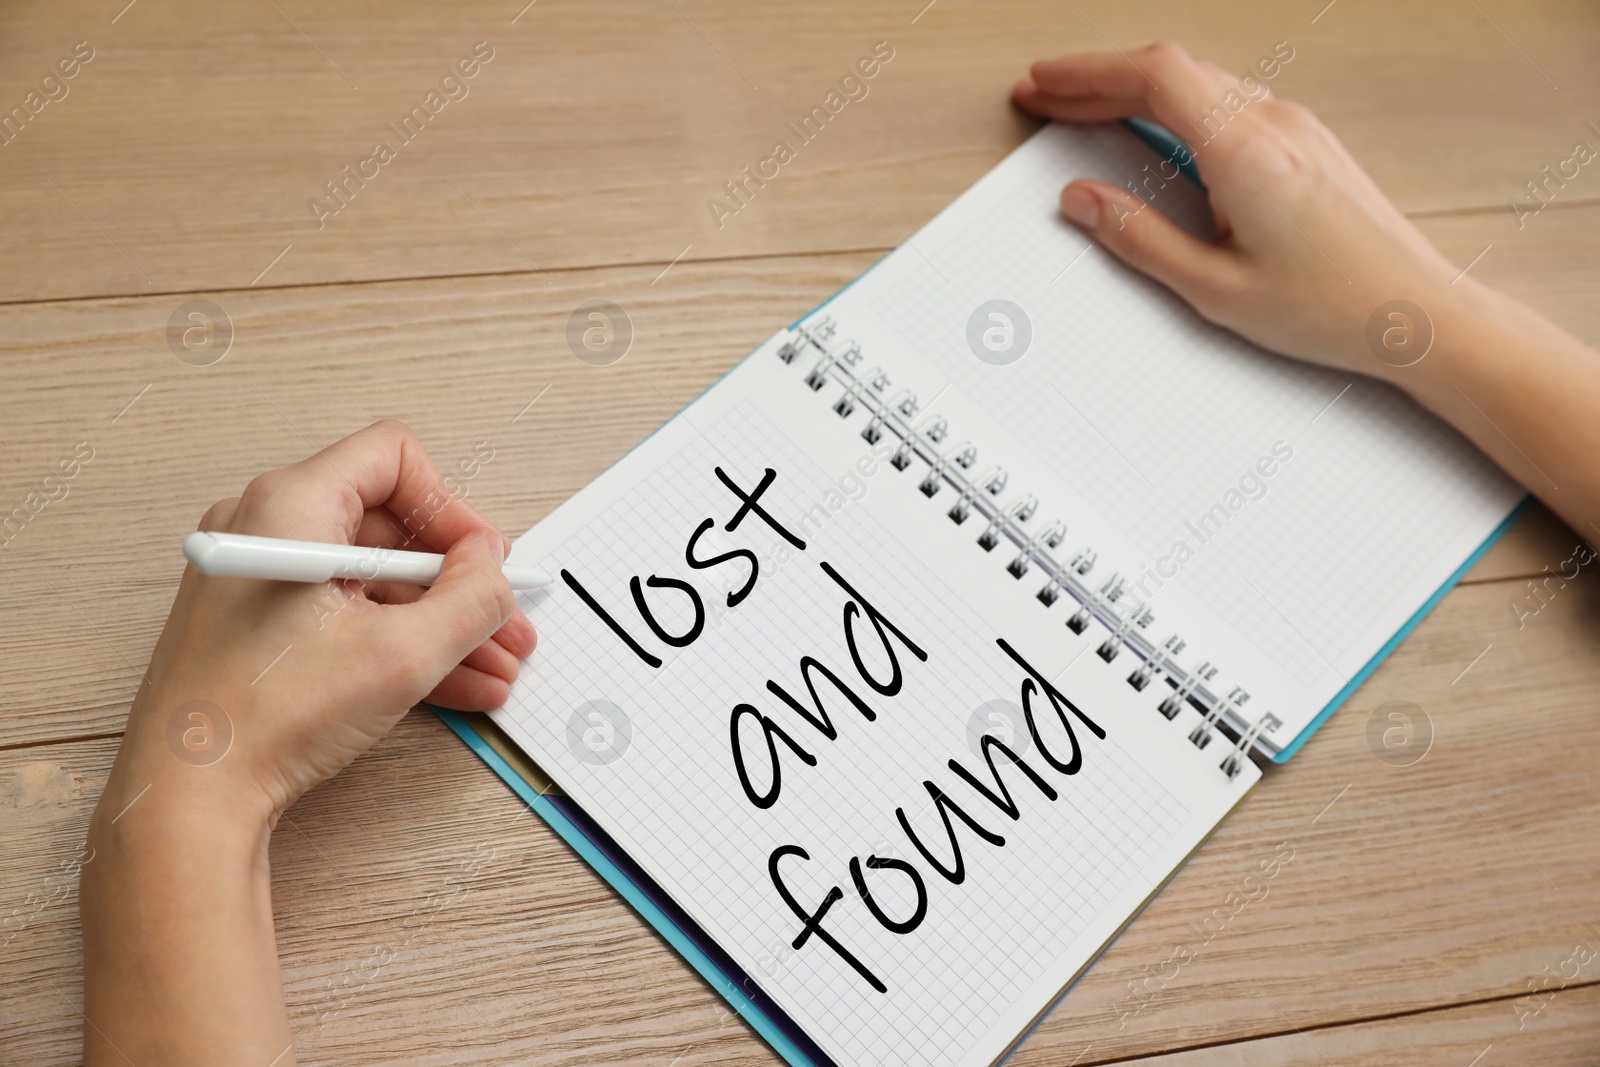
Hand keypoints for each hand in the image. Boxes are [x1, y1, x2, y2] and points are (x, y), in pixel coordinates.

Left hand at [105, 419, 536, 822]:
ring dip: (444, 625)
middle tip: (506, 623)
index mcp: (290, 507)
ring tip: (496, 669)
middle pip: (392, 528)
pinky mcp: (263, 628)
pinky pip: (351, 618)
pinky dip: (404, 646)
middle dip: (461, 583)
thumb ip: (470, 598)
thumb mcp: (403, 654)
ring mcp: (265, 581)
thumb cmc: (266, 718)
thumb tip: (492, 565)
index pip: (393, 460)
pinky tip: (459, 687)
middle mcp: (270, 530)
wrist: (190, 797)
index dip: (452, 508)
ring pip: (378, 583)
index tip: (485, 562)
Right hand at [1013, 42, 1470, 378]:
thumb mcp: (1214, 288)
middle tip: (1047, 95)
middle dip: (1098, 79)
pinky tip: (1156, 131)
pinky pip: (1227, 101)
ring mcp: (1296, 128)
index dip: (1086, 74)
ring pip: (1200, 82)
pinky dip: (1175, 106)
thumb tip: (1085, 202)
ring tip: (1089, 112)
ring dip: (1136, 90)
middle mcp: (1274, 124)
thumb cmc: (1336, 308)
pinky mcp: (1307, 143)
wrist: (1418, 314)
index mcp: (1246, 150)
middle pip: (1171, 70)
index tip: (1044, 84)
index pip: (1151, 77)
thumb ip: (1139, 238)